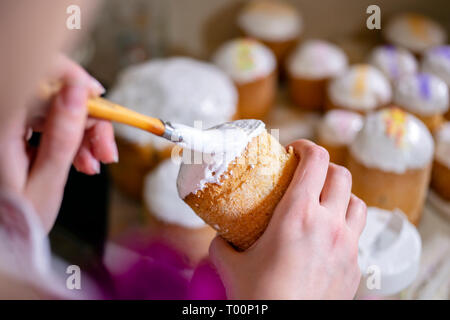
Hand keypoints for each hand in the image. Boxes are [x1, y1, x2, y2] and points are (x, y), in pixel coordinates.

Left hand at [0, 54, 117, 231]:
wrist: (8, 235)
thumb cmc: (20, 217)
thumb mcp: (46, 182)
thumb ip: (62, 137)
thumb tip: (77, 93)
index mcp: (3, 127)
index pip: (36, 78)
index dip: (70, 78)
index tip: (98, 96)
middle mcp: (6, 118)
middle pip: (54, 96)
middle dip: (88, 120)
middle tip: (107, 150)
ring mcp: (12, 123)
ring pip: (58, 109)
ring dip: (85, 134)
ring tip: (96, 164)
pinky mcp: (20, 130)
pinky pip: (54, 122)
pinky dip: (74, 139)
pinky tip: (83, 160)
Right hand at [209, 139, 366, 298]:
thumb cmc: (258, 297)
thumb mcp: (230, 264)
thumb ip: (223, 243)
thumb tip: (220, 235)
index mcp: (297, 215)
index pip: (316, 161)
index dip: (306, 147)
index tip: (294, 150)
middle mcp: (328, 225)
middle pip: (341, 175)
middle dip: (324, 167)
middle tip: (306, 174)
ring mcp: (347, 246)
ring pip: (357, 202)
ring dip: (341, 195)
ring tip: (323, 203)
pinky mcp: (355, 267)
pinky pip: (357, 233)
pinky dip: (345, 225)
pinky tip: (327, 237)